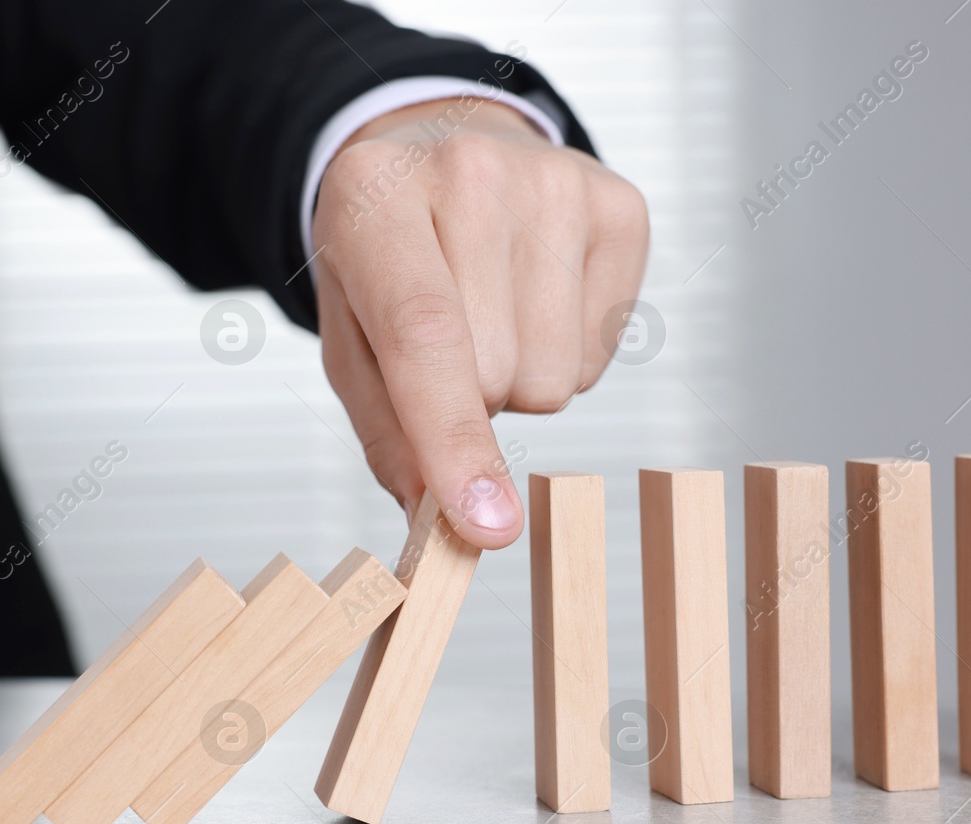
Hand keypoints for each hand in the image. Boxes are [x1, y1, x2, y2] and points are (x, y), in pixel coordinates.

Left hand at [312, 95, 648, 548]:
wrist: (440, 152)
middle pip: (495, 372)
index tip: (484, 525)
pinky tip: (537, 297)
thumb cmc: (386, 257)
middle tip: (451, 342)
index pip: (425, 336)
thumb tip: (440, 519)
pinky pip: (600, 355)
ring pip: (554, 376)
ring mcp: (553, 181)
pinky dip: (568, 352)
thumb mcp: (352, 337)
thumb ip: (387, 433)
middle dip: (472, 398)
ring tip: (494, 315)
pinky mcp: (619, 205)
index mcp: (375, 200)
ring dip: (522, 378)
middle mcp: (468, 173)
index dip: (454, 441)